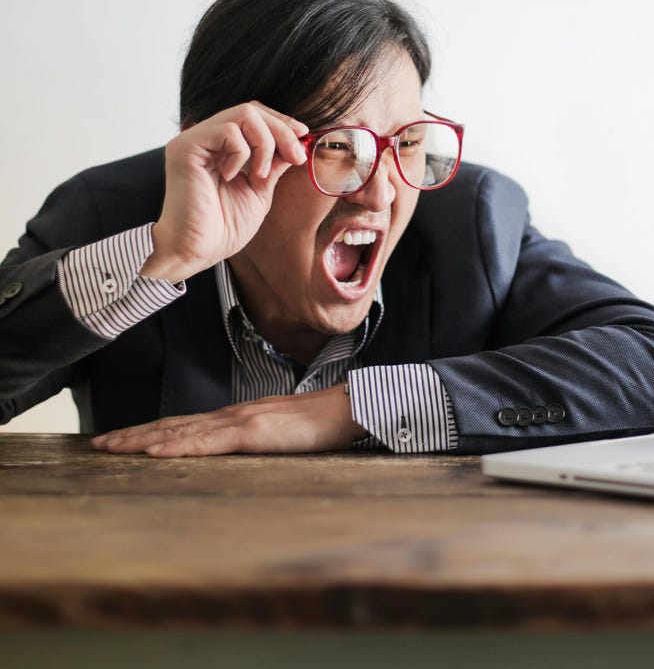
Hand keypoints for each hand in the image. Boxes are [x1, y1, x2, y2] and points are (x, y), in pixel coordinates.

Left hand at [91, 385, 366, 456]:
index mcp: (236, 418)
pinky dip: (178, 446)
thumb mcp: (279, 435)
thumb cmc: (319, 423)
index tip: (121, 439)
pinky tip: (156, 451)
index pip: (184, 425)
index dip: (150, 431)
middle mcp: (231, 415)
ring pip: (181, 431)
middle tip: (98, 444)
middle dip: (133, 435)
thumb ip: (255, 441)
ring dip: (143, 439)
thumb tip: (236, 453)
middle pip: (173, 424)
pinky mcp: (253, 432)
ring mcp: (240, 421)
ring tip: (112, 447)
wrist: (347, 408)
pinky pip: (208, 442)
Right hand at [140, 102, 307, 282]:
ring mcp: (193, 140)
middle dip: (281, 130)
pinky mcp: (185, 148)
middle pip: (251, 109)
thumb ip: (272, 164)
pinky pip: (227, 131)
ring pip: (243, 114)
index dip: (280, 122)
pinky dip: (241, 153)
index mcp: (219, 147)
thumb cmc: (223, 227)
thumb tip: (295, 142)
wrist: (197, 251)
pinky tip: (232, 176)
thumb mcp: (259, 189)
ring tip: (260, 175)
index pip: (253, 116)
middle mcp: (205, 138)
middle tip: (296, 156)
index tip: (302, 136)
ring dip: (265, 144)